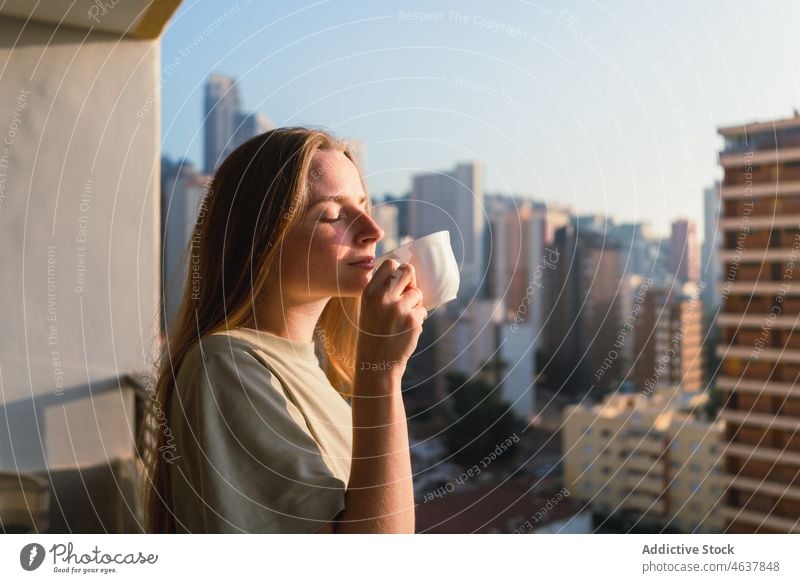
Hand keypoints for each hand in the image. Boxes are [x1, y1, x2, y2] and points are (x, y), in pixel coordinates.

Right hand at [357, 259, 426, 377]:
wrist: (376, 363)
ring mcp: (398, 307)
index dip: (398, 270)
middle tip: (408, 294)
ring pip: (417, 293)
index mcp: (370, 292)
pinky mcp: (412, 319)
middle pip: (408, 271)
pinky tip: (406, 330)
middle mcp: (383, 296)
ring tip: (403, 318)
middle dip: (411, 281)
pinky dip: (418, 319)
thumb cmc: (373, 334)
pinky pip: (422, 310)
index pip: (389, 264)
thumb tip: (404, 274)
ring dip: (415, 304)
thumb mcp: (368, 308)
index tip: (399, 280)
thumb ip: (382, 291)